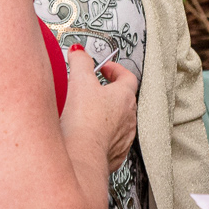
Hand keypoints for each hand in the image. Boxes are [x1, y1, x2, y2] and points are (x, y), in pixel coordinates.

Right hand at [59, 46, 137, 171]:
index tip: (104, 69)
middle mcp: (129, 118)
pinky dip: (101, 136)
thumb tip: (78, 52)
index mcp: (125, 97)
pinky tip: (86, 135)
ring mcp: (124, 138)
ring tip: (88, 113)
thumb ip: (80, 61)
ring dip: (107, 115)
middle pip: (124, 99)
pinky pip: (111, 141)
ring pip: (119, 122)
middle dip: (110, 92)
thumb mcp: (79, 80)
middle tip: (94, 89)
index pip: (128, 77)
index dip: (116, 70)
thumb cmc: (84, 121)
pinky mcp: (114, 155)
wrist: (82, 156)